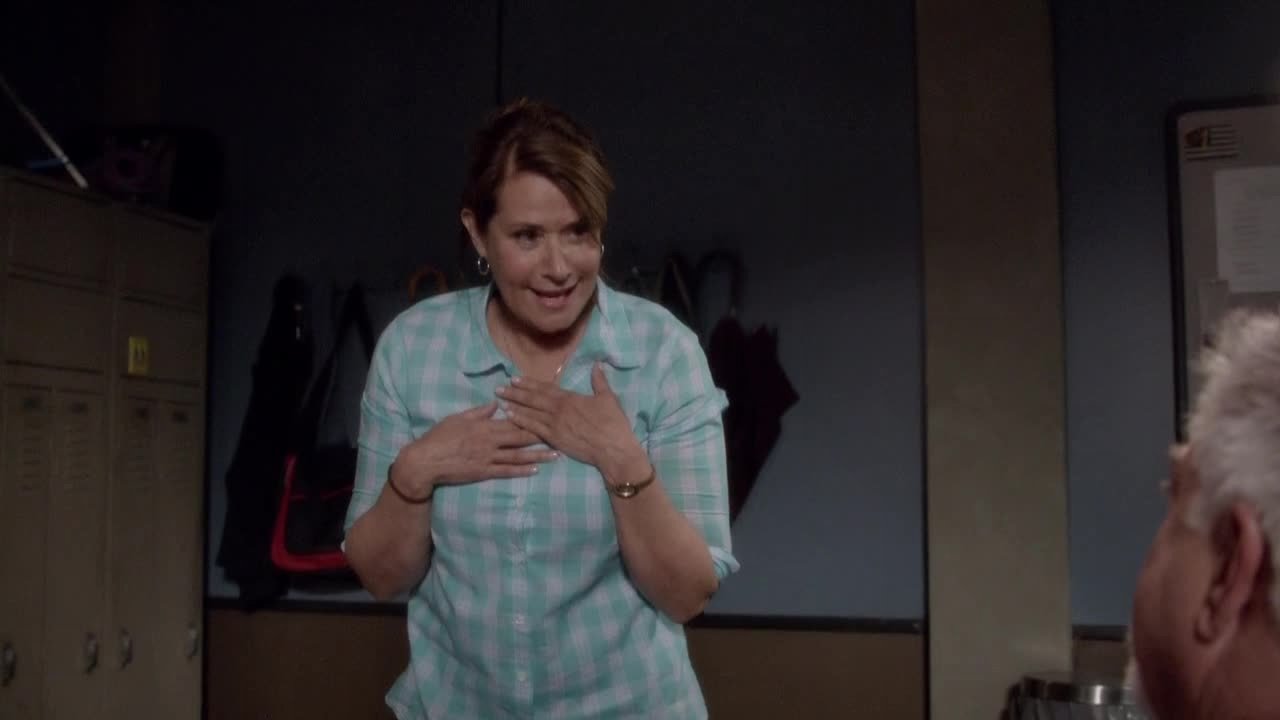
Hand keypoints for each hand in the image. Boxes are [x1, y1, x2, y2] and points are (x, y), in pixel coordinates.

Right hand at [392, 401, 557, 496]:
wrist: (425, 461)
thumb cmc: (439, 437)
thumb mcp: (458, 418)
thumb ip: (479, 412)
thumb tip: (495, 403)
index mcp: (485, 426)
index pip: (513, 421)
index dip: (532, 419)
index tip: (549, 416)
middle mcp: (490, 442)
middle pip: (521, 439)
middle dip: (542, 437)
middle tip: (561, 436)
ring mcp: (488, 458)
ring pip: (518, 456)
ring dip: (538, 456)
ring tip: (556, 455)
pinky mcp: (483, 473)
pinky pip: (506, 471)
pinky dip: (522, 470)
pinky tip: (535, 470)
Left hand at [496, 363, 645, 475]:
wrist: (612, 450)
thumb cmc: (613, 424)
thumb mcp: (608, 398)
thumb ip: (599, 381)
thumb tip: (597, 365)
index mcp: (570, 398)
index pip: (545, 388)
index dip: (529, 383)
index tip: (515, 379)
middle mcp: (558, 410)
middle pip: (532, 399)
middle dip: (515, 393)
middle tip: (499, 388)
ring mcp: (554, 425)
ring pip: (529, 413)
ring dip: (514, 406)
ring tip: (500, 400)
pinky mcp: (554, 439)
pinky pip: (533, 429)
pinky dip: (520, 422)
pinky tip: (510, 418)